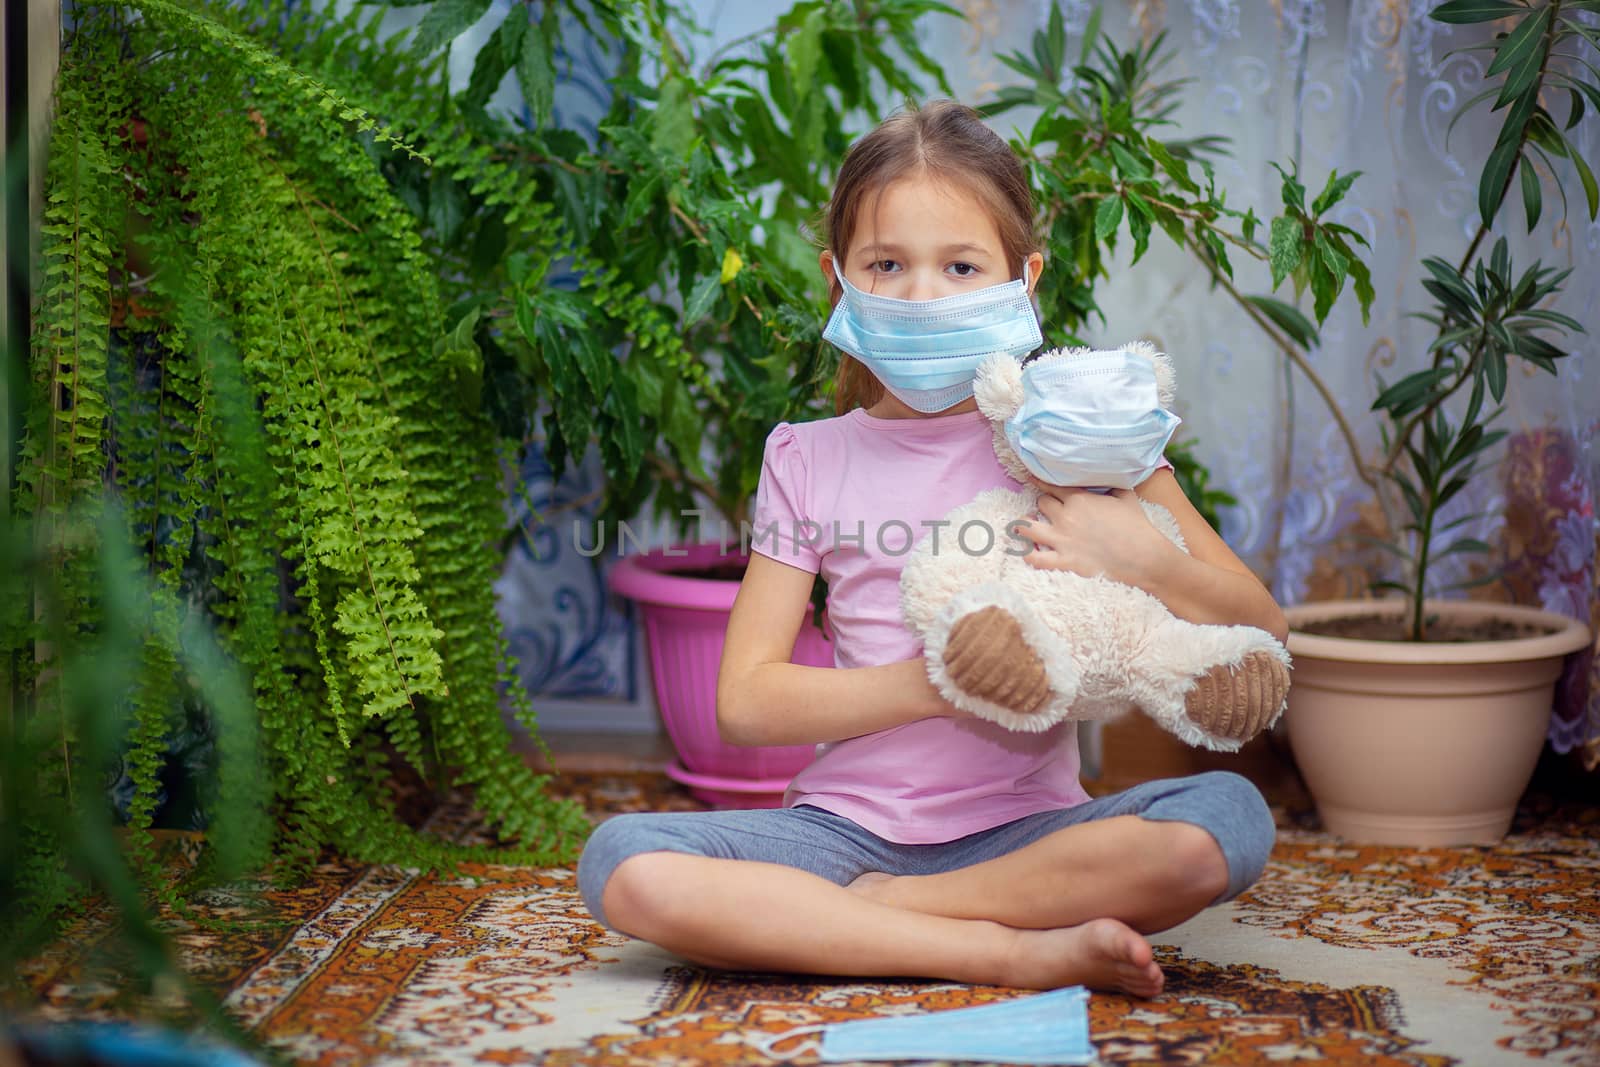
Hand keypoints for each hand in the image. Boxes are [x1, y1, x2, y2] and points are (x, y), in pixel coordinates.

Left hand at [1013, 482, 1176, 586]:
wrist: (1143, 556)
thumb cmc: (1137, 527)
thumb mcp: (1126, 497)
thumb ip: (1112, 484)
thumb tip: (1109, 475)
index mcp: (1080, 498)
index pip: (1053, 485)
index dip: (1042, 482)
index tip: (1032, 479)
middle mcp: (1066, 516)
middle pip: (1041, 503)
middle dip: (1042, 504)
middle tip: (1043, 508)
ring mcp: (1062, 539)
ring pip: (1028, 528)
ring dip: (1021, 526)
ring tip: (1017, 527)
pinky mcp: (1064, 560)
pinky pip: (1036, 559)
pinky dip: (1028, 556)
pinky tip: (1025, 554)